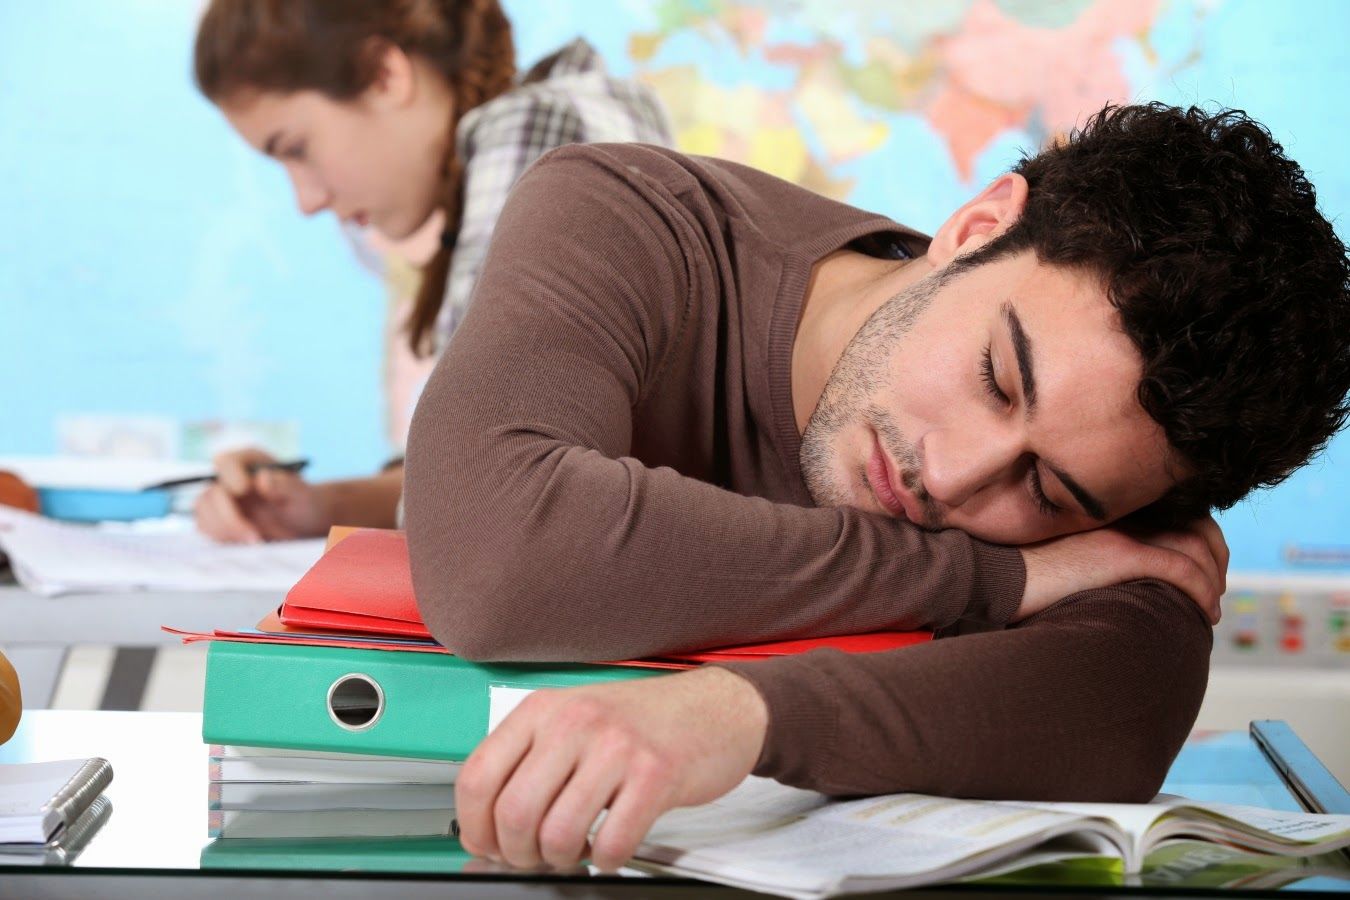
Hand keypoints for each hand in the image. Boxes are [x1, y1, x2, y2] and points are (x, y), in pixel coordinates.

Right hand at [193, 448, 329, 542]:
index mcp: (248, 462)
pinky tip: (245, 544)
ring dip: (225, 530)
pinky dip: (223, 538)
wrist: (303, 524)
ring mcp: (221, 499)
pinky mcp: (217, 519)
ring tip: (254, 541)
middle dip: (229, 517)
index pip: (226, 462)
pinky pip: (207, 528)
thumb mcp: (301, 494)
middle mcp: (229, 478)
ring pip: (204, 512)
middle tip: (254, 536)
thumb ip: (284, 485)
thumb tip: (261, 479)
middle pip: (212, 493)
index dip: (230, 475)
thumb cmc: (304, 502)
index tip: (243, 489)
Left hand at [455, 666, 767, 871]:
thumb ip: (530, 762)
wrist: (718, 707)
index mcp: (543, 709)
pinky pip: (612, 844)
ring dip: (562, 860)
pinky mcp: (656, 775)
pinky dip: (606, 859)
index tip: (488, 845)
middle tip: (536, 855)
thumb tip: (487, 826)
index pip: (477, 778)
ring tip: (578, 848)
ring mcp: (616, 747)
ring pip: (558, 835)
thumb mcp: (574, 720)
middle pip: (513, 814)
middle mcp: (574, 721)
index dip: (475, 828)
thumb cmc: (643, 720)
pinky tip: (612, 844)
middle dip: (518, 853)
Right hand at [1019, 515, 1228, 623]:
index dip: (1200, 538)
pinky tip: (1206, 610)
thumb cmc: (1019, 574)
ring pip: (1196, 547)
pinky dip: (1202, 590)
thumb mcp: (1065, 556)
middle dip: (1217, 558)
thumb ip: (1096, 556)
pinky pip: (1182, 568)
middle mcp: (1123, 514)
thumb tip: (1117, 582)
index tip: (1203, 568)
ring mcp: (1124, 532)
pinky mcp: (1122, 554)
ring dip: (1213, 578)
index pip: (1175, 513)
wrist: (995, 573)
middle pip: (1196, 525)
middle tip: (1215, 590)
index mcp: (1111, 511)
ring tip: (1211, 607)